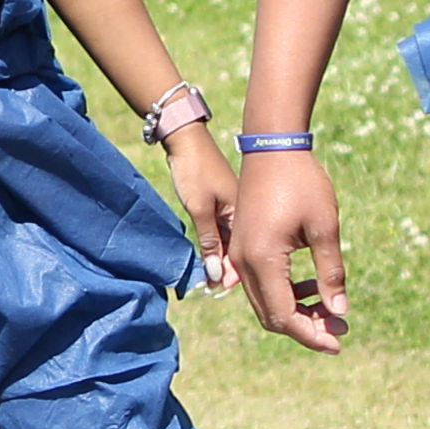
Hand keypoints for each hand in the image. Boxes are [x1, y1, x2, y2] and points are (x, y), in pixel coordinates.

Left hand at [155, 123, 238, 275]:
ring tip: (208, 280)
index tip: (217, 291)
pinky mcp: (221, 202)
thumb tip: (215, 273)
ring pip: (228, 242)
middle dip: (224, 270)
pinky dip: (216, 244)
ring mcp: (231, 208)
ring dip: (219, 259)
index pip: (239, 254)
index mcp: (241, 215)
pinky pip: (222, 230)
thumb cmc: (194, 169)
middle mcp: (241, 214)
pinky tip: (209, 256)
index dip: (230, 275)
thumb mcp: (199, 208)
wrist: (188, 137)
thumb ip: (208, 241)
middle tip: (210, 290)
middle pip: (235, 251)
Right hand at [231, 145, 346, 354]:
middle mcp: (243, 262)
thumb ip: (331, 273)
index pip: (284, 316)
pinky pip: (259, 284)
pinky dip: (283, 294)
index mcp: (263, 260)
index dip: (311, 335)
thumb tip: (339, 312)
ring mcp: (238, 254)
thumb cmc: (302, 182)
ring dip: (295, 312)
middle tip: (339, 328)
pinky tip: (309, 286)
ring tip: (329, 308)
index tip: (339, 342)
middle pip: (271, 316)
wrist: (272, 146)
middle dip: (305, 328)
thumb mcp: (324, 228)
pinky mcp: (242, 246)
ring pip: (264, 302)